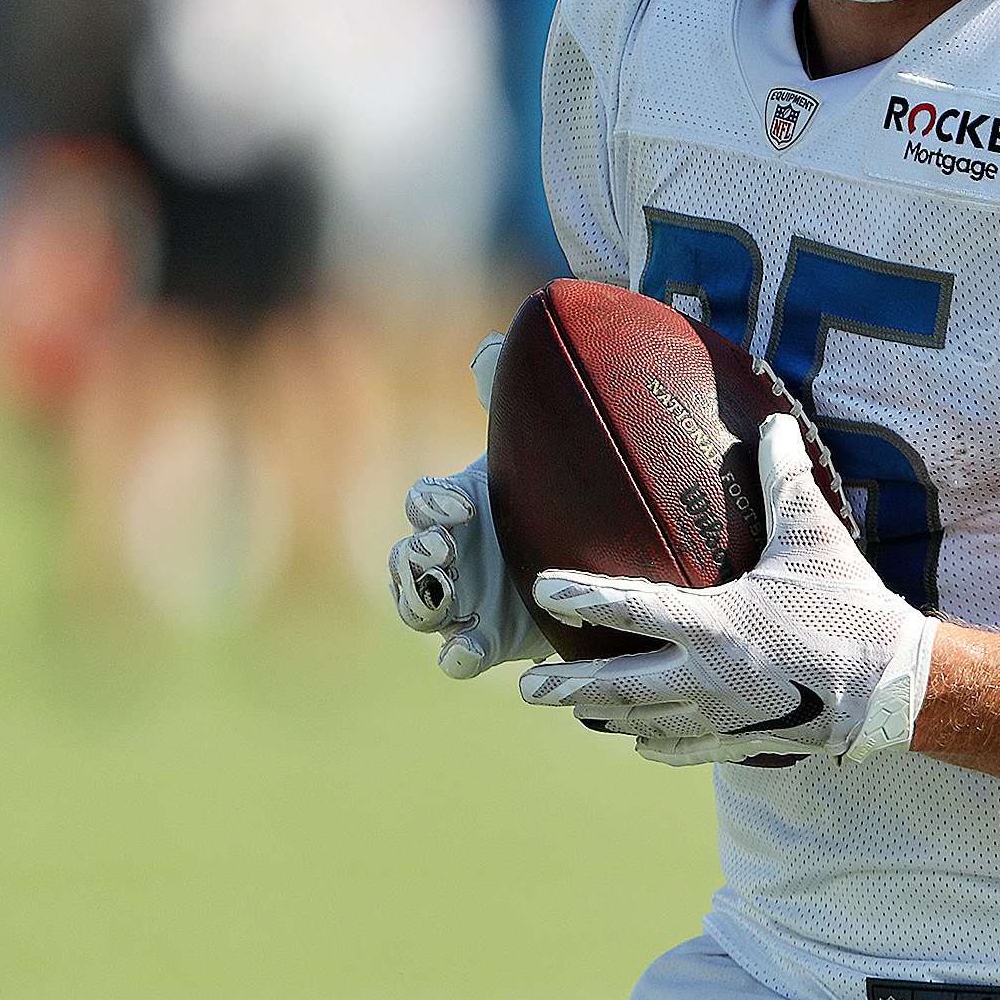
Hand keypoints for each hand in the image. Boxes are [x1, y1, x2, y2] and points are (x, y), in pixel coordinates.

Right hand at [388, 334, 548, 678]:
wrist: (589, 551)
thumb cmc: (552, 493)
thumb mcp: (536, 452)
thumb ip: (512, 400)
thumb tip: (494, 345)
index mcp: (455, 507)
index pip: (425, 504)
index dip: (434, 504)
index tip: (461, 502)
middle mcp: (447, 556)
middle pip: (410, 558)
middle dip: (419, 554)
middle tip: (446, 547)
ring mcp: (461, 600)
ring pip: (420, 607)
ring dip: (424, 603)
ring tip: (445, 598)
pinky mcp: (486, 639)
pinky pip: (458, 654)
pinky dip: (458, 652)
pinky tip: (470, 647)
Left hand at [517, 413, 935, 766]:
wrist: (893, 687)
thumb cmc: (849, 608)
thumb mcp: (814, 537)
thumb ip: (784, 481)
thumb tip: (774, 424)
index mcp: (713, 623)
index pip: (630, 607)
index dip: (582, 597)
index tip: (542, 589)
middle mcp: (705, 676)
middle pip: (617, 685)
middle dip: (567, 686)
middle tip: (526, 686)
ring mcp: (720, 716)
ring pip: (643, 722)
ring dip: (604, 716)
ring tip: (572, 710)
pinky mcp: (743, 741)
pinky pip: (684, 750)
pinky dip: (657, 745)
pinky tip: (641, 742)